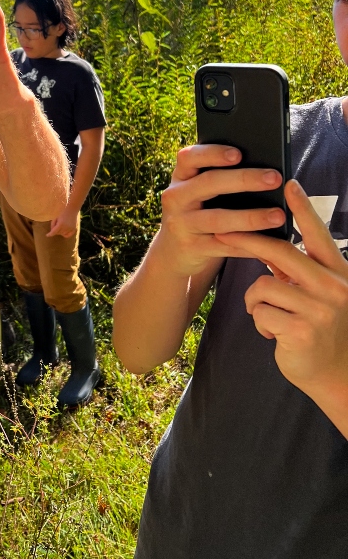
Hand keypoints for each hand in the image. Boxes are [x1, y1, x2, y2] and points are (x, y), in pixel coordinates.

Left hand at [47, 206, 78, 237]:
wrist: (72, 211)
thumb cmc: (63, 213)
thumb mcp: (56, 218)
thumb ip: (53, 225)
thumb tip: (52, 231)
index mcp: (60, 224)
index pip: (54, 232)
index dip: (50, 234)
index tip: (47, 235)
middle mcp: (65, 228)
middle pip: (58, 233)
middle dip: (56, 230)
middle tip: (57, 225)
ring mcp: (70, 229)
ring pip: (62, 234)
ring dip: (60, 232)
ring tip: (61, 226)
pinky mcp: (74, 229)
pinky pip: (68, 235)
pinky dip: (65, 234)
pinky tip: (64, 231)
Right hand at [155, 143, 285, 276]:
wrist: (174, 252)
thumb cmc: (198, 212)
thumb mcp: (199, 192)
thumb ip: (220, 177)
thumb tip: (264, 167)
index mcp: (181, 177)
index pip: (189, 157)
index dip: (212, 153)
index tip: (238, 154)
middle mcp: (176, 197)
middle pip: (209, 183)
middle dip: (243, 179)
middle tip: (274, 178)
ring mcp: (181, 223)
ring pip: (217, 218)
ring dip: (250, 217)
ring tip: (278, 215)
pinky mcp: (191, 247)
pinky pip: (224, 245)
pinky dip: (247, 243)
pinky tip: (268, 242)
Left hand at [216, 180, 347, 409]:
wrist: (336, 376)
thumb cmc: (320, 329)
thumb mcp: (317, 295)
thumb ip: (298, 272)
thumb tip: (267, 245)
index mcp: (338, 272)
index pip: (317, 234)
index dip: (303, 208)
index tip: (289, 183)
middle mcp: (333, 287)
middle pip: (280, 252)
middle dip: (246, 240)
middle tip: (223, 233)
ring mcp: (320, 309)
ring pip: (263, 286)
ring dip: (257, 302)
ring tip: (272, 317)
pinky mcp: (302, 331)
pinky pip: (260, 312)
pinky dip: (260, 323)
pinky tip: (275, 334)